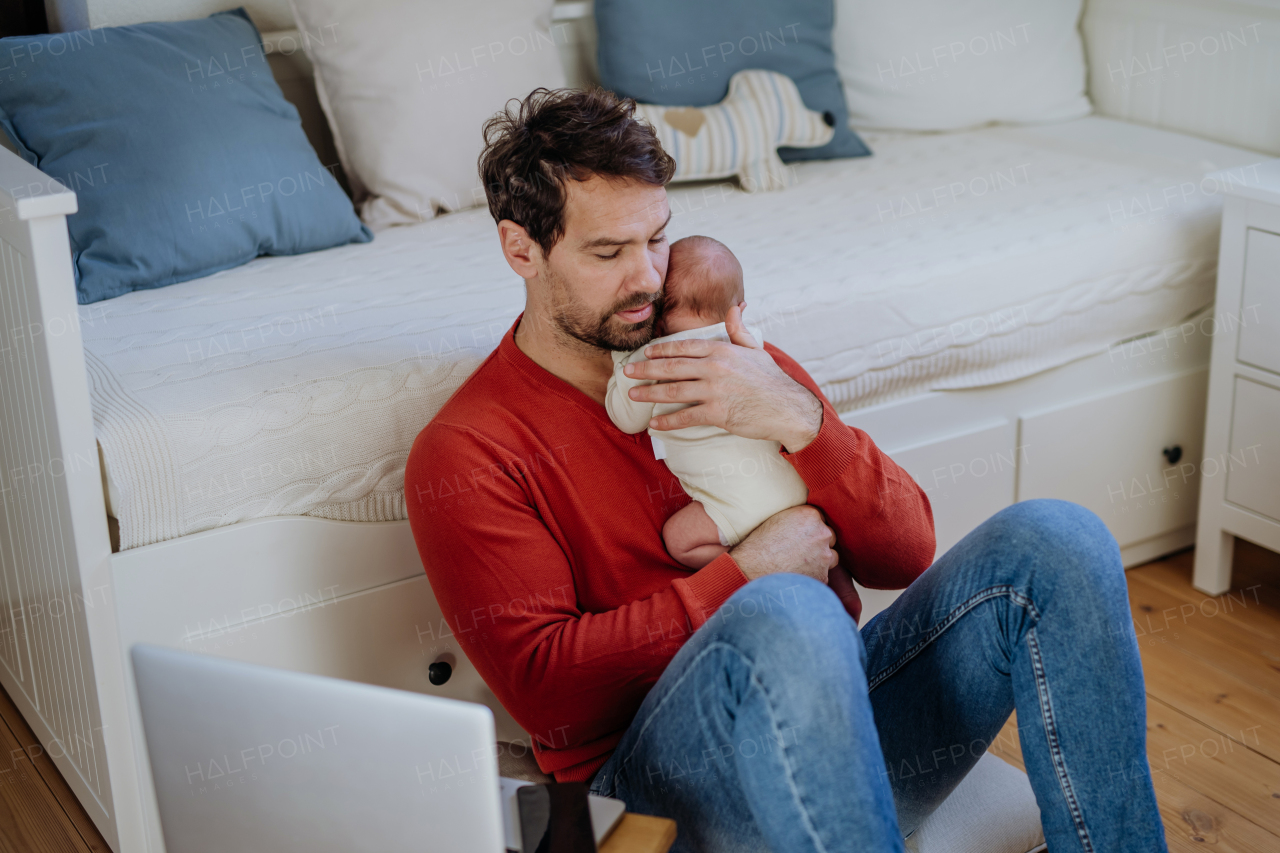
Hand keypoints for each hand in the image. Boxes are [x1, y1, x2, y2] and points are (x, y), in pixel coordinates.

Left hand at [623, 303, 822, 451]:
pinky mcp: (717, 413)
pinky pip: (685, 416)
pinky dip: (667, 421)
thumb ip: (738, 329)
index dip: (661, 350)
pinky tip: (654, 423)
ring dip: (649, 393)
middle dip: (645, 369)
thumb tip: (735, 306)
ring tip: (633, 395)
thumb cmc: (771, 379)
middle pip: (671, 367)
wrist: (787, 407)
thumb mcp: (755, 348)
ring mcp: (714, 391)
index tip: (645, 353)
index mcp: (720, 350)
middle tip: (628, 372)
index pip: (683, 346)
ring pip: (672, 391)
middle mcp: (714, 368)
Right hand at [730, 506, 837, 582]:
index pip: (821, 519)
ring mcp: (824, 557)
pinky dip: (813, 576)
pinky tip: (798, 576)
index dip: (811, 528)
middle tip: (802, 550)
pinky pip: (822, 575)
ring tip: (801, 564)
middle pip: (829, 537)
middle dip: (819, 543)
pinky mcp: (822, 577)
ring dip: (821, 560)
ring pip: (831, 557)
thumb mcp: (778, 519)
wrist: (752, 568)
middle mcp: (822, 534)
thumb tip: (805, 522)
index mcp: (811, 516)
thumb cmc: (759, 544)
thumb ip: (798, 518)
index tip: (803, 535)